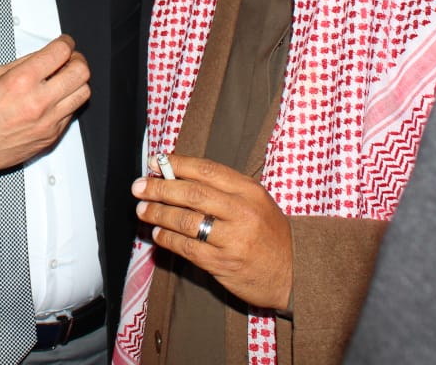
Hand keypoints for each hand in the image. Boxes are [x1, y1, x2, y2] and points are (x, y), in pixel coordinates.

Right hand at [0, 35, 89, 189]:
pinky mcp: (50, 138)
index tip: (65, 43)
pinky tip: (54, 100)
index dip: (66, 43)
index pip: (60, 53)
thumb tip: (43, 56)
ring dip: (76, 82)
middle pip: (80, 72)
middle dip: (77, 60)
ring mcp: (47, 122)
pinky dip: (67, 103)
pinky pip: (71, 114)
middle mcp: (38, 102)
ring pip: (83, 94)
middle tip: (70, 59)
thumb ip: (23, 64)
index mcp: (21, 82)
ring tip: (65, 79)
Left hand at [133, 153, 292, 310]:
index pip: (206, 170)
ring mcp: (233, 239)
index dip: (176, 164)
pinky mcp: (224, 263)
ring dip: (158, 214)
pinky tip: (158, 235)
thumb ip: (222, 189)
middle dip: (160, 188)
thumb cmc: (269, 233)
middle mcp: (241, 211)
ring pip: (185, 221)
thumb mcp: (255, 201)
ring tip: (143, 211)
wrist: (296, 272)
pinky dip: (167, 239)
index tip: (154, 162)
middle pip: (191, 193)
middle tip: (139, 187)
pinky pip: (187, 248)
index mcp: (248, 190)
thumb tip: (177, 176)